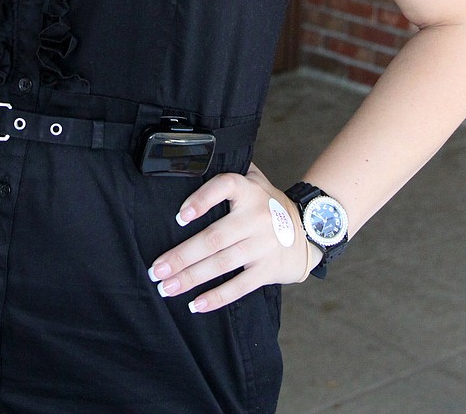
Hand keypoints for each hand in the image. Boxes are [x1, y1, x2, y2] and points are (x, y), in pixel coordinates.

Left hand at [147, 163, 318, 312]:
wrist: (309, 229)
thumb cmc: (269, 204)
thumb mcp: (255, 179)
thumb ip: (229, 171)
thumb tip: (191, 161)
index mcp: (249, 190)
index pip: (223, 187)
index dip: (201, 200)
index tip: (179, 216)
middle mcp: (256, 217)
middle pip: (214, 238)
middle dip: (182, 256)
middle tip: (156, 269)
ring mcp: (263, 245)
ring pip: (221, 264)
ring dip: (191, 278)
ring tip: (166, 287)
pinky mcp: (268, 270)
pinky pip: (240, 286)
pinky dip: (217, 297)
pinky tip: (196, 304)